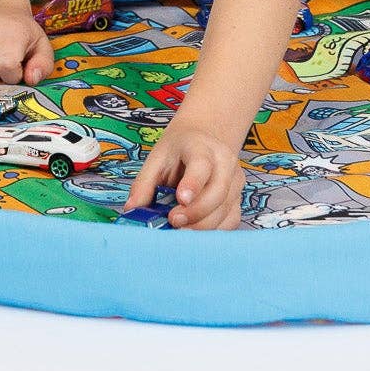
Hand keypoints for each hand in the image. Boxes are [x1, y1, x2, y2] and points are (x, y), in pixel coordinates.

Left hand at [122, 118, 243, 230]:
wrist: (203, 139)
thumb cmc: (177, 151)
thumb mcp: (157, 158)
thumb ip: (144, 183)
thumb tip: (131, 209)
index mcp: (201, 146)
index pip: (201, 164)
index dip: (193, 183)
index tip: (181, 200)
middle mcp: (224, 162)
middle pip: (218, 192)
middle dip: (195, 213)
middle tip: (172, 221)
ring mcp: (235, 181)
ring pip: (225, 210)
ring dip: (202, 226)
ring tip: (180, 230)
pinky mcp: (238, 198)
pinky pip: (231, 221)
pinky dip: (213, 231)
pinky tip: (195, 231)